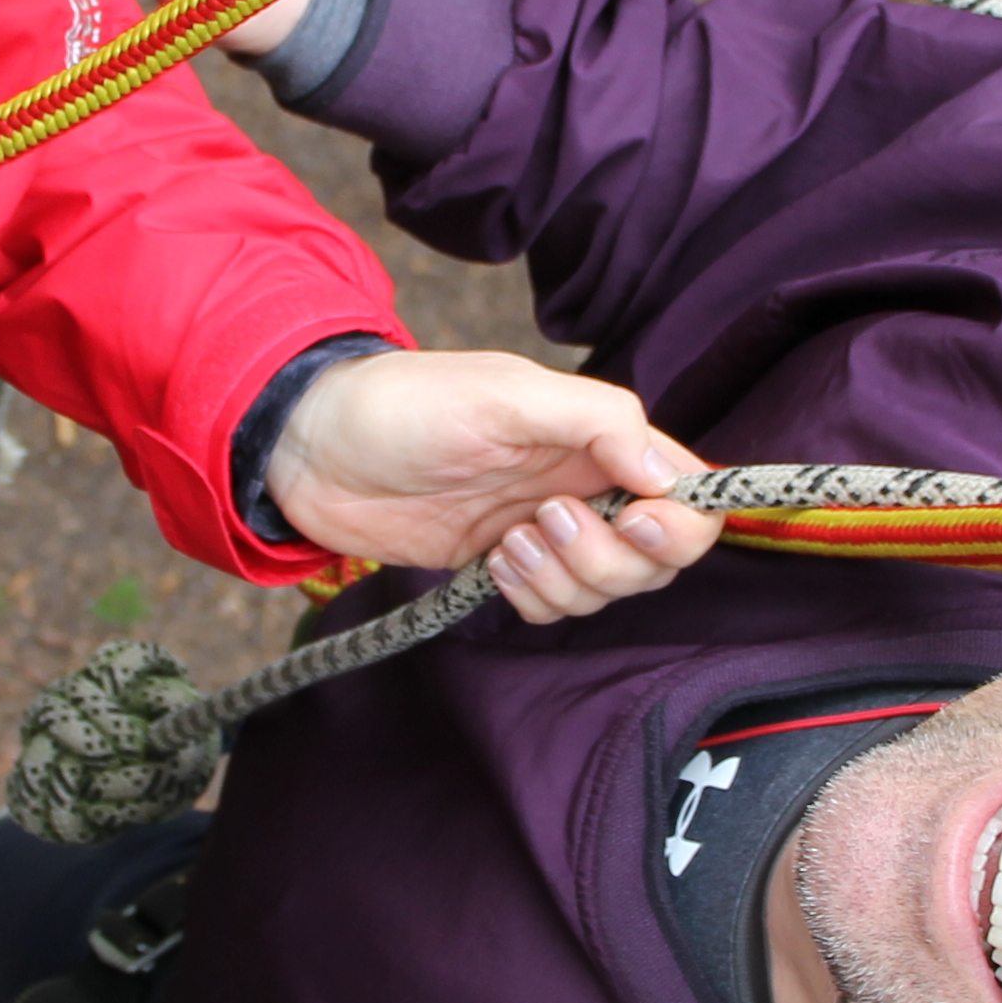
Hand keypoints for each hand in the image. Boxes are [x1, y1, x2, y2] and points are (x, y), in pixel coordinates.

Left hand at [268, 349, 717, 623]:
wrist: (313, 448)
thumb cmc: (404, 404)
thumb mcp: (506, 396)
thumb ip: (598, 422)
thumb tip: (670, 476)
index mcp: (599, 436)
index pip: (687, 491)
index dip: (682, 522)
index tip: (638, 523)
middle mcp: (584, 485)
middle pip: (657, 557)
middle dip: (613, 559)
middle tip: (544, 522)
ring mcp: (544, 530)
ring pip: (606, 589)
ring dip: (565, 579)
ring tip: (507, 540)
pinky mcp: (503, 566)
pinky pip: (553, 606)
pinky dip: (533, 598)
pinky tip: (492, 565)